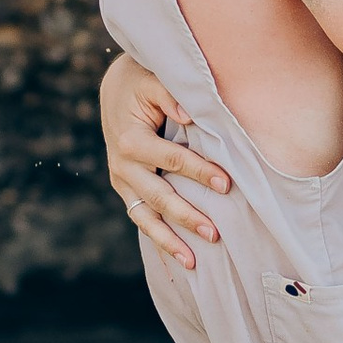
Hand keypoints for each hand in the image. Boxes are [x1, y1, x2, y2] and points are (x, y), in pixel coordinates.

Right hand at [100, 54, 232, 266]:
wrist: (115, 89)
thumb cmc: (141, 82)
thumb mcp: (153, 80)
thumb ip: (171, 95)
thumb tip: (191, 115)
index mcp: (130, 139)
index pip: (172, 159)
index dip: (199, 172)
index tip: (227, 183)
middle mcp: (122, 166)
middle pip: (159, 196)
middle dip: (186, 216)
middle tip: (214, 233)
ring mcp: (122, 181)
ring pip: (146, 217)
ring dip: (169, 240)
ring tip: (194, 262)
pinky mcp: (126, 189)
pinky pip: (142, 218)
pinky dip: (159, 239)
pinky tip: (179, 260)